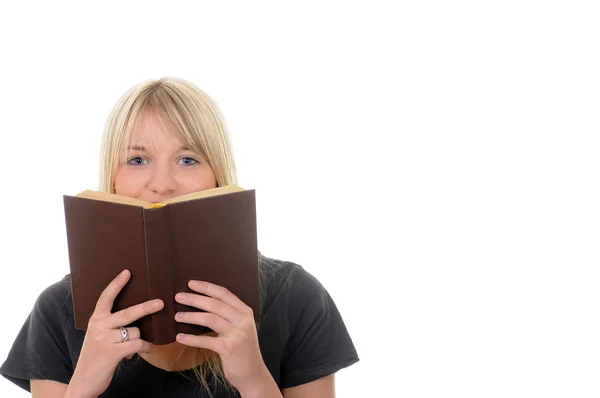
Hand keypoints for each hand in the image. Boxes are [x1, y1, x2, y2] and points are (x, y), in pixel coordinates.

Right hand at [66, 269, 163, 397]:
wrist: (83, 382)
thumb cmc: (95, 358)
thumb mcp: (99, 338)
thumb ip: (112, 327)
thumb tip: (137, 325)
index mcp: (95, 320)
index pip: (105, 297)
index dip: (117, 284)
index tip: (127, 272)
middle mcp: (98, 326)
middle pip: (128, 313)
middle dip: (146, 307)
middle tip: (161, 303)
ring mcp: (104, 340)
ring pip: (135, 332)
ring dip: (141, 340)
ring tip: (139, 347)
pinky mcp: (111, 353)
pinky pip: (137, 345)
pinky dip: (145, 347)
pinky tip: (146, 350)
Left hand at [174, 281, 270, 394]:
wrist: (253, 373)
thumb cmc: (242, 350)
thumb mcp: (240, 328)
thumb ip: (228, 316)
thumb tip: (204, 303)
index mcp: (245, 312)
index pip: (224, 294)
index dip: (207, 287)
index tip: (191, 283)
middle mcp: (243, 320)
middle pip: (215, 304)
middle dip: (195, 299)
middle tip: (178, 296)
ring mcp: (238, 334)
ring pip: (210, 319)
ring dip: (191, 316)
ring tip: (177, 316)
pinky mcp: (230, 348)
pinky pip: (206, 341)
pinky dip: (192, 339)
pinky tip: (180, 337)